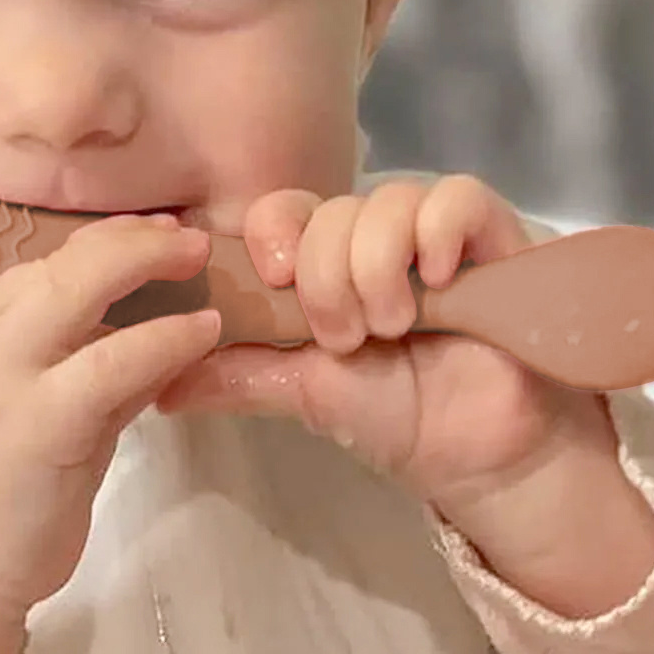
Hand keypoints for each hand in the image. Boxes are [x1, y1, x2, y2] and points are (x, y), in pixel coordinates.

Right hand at [0, 214, 219, 653]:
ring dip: (149, 265)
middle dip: (130, 238)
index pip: (37, 265)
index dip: (102, 242)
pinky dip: (165, 339)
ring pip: (79, 287)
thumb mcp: (30, 412)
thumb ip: (79, 365)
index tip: (150, 234)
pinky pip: (112, 361)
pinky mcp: (36, 420)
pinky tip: (202, 334)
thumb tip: (148, 327)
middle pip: (58, 259)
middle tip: (185, 237)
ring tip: (201, 264)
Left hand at [156, 176, 612, 519]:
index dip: (274, 234)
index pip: (284, 211)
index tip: (276, 281)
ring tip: (395, 327)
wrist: (486, 456)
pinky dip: (436, 234)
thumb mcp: (305, 393)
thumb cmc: (403, 420)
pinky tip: (436, 280)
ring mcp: (436, 235)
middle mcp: (379, 241)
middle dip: (327, 278)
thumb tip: (160, 386)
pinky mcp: (494, 235)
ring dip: (377, 268)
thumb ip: (240, 376)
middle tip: (350, 338)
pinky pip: (456, 197)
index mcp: (330, 267)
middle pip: (331, 211)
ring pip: (386, 202)